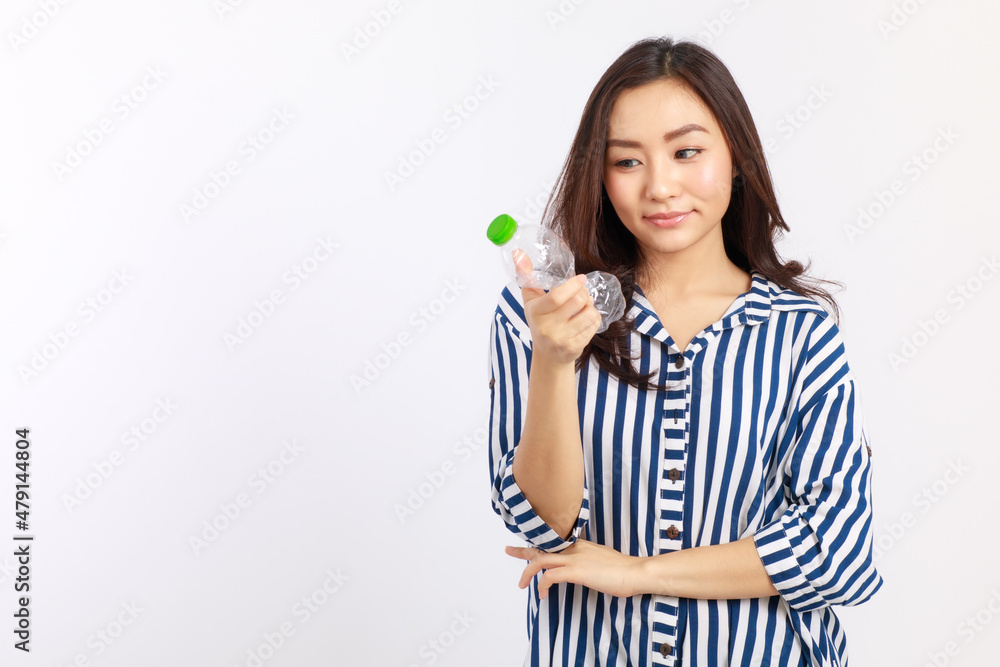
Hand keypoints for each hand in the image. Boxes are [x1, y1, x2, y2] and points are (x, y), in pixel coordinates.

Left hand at [505, 538, 643, 599]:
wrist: (635, 571)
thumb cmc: (622, 569)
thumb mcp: (601, 559)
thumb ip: (588, 559)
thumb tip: (582, 567)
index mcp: (579, 545)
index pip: (552, 543)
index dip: (537, 544)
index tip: (525, 545)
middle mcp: (573, 548)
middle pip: (541, 547)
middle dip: (522, 551)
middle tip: (508, 550)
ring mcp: (574, 558)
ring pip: (541, 560)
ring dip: (528, 572)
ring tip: (522, 584)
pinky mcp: (576, 571)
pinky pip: (550, 577)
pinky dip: (542, 585)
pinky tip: (542, 594)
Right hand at [513, 250, 600, 365]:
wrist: (547, 355)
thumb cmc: (539, 321)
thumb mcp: (530, 299)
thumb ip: (525, 275)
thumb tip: (517, 252)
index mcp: (536, 312)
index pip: (556, 297)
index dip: (572, 285)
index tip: (581, 278)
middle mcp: (547, 328)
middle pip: (577, 302)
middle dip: (584, 293)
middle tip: (582, 292)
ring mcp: (562, 339)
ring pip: (589, 313)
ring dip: (591, 306)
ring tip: (584, 306)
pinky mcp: (574, 347)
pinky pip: (594, 325)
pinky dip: (594, 318)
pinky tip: (585, 319)